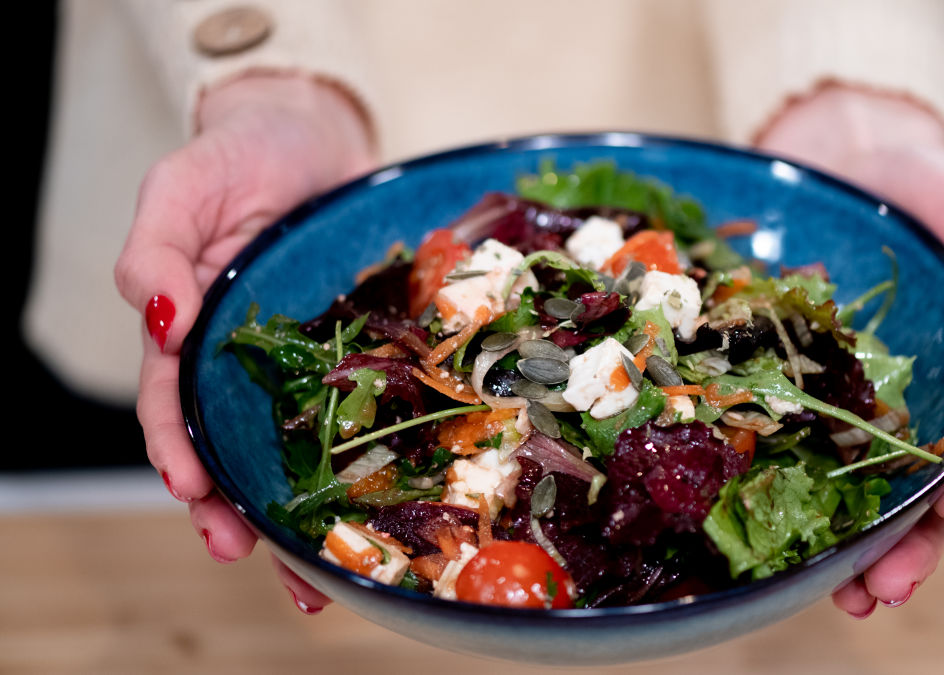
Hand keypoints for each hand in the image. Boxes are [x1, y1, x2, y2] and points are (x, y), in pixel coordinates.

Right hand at [114, 74, 376, 613]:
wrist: (316, 131)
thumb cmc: (243, 152)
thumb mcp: (184, 185)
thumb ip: (156, 247)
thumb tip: (160, 317)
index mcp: (190, 329)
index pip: (171, 402)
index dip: (175, 448)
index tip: (192, 489)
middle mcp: (241, 358)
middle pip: (226, 444)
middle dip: (230, 506)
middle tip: (246, 553)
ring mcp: (299, 360)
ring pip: (287, 445)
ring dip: (291, 508)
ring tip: (311, 570)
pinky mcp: (352, 349)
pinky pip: (353, 409)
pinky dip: (360, 458)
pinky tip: (377, 503)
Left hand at [756, 85, 943, 616]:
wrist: (843, 161)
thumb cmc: (930, 188)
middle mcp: (911, 401)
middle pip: (919, 487)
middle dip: (910, 545)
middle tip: (886, 590)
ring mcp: (845, 397)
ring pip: (854, 485)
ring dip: (851, 544)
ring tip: (839, 593)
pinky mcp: (788, 382)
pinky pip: (785, 439)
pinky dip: (781, 485)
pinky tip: (768, 527)